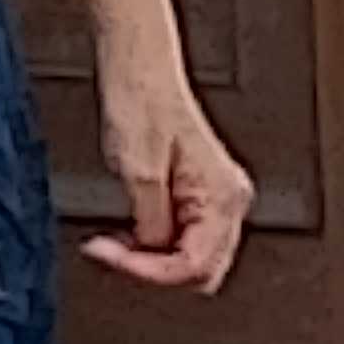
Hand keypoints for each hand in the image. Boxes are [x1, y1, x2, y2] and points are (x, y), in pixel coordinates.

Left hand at [83, 59, 252, 295]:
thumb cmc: (141, 105)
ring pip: (193, 258)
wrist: (139, 71)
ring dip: (154, 260)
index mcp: (222, 195)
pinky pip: (185, 238)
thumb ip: (151, 224)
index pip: (195, 265)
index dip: (149, 272)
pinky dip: (156, 244)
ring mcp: (217, 196)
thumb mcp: (138, 173)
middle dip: (155, 271)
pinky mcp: (200, 193)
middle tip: (115, 255)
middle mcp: (229, 199)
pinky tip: (130, 232)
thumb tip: (153, 252)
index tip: (114, 259)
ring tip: (118, 242)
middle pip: (201, 270)